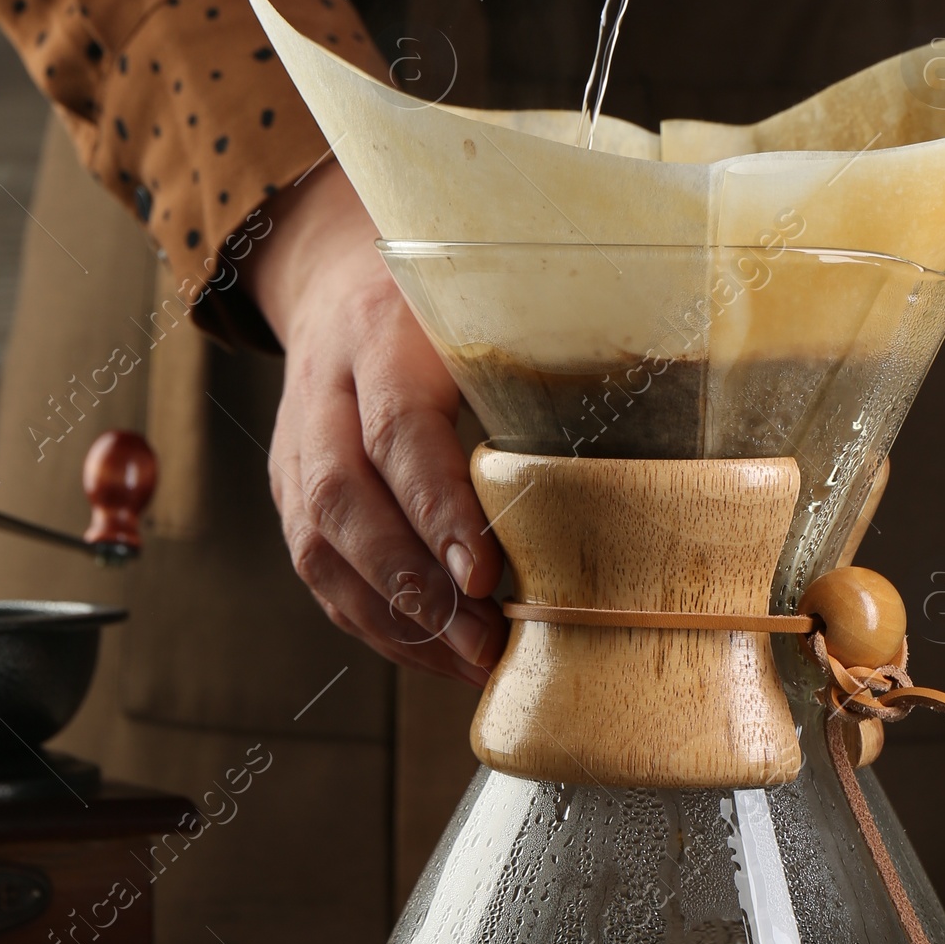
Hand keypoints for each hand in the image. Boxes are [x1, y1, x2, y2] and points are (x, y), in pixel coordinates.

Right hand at [245, 162, 503, 683]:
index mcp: (379, 332)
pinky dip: (377, 622)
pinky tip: (435, 650)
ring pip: (320, 548)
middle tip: (484, 642)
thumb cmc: (439, 304)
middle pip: (343, 502)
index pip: (397, 428)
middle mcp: (323, 392)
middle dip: (414, 587)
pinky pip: (320, 571)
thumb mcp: (486, 303)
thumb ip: (546, 353)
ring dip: (395, 620)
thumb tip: (655, 419)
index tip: (485, 574)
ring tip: (469, 661)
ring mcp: (295, 447)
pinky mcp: (289, 493)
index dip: (437, 508)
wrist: (335, 282)